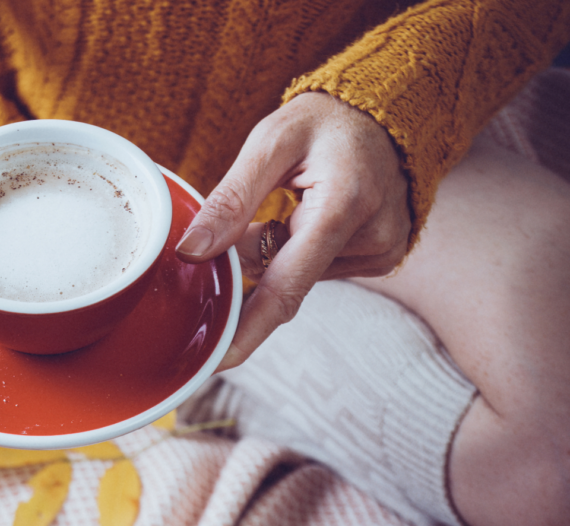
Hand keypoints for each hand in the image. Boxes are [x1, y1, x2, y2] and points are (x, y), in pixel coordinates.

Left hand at [176, 92, 410, 369]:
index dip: (249, 328)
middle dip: (253, 256)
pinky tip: (312, 213)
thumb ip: (230, 198)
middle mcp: (371, 238)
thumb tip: (191, 251)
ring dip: (277, 248)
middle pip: (283, 279)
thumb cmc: (326, 121)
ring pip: (297, 274)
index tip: (219, 362)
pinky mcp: (381, 257)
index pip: (287, 285)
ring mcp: (380, 252)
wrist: (388, 110)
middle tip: (254, 211)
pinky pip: (317, 267)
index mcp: (344, 206)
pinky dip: (300, 248)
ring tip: (296, 200)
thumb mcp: (271, 142)